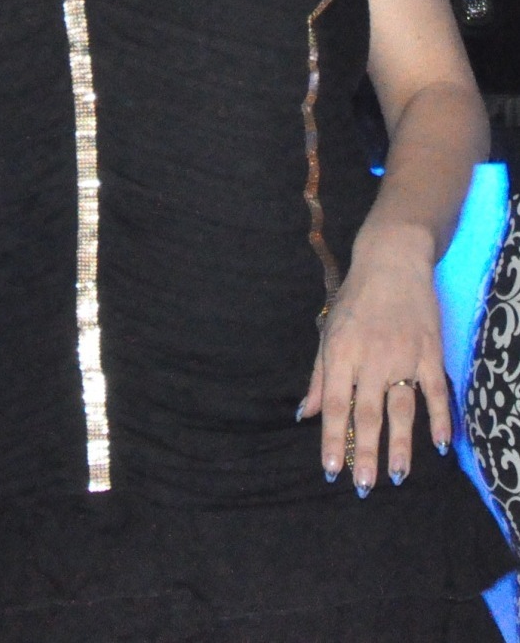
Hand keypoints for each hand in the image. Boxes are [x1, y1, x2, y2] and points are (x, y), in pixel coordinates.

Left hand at [296, 221, 449, 493]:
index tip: (331, 470)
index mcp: (340, 353)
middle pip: (367, 413)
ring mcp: (403, 356)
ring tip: (398, 477)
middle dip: (365, 453)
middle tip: (363, 486)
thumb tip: (305, 413)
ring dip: (401, 445)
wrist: (391, 262)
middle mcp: (370, 358)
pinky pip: (437, 391)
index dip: (333, 439)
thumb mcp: (328, 332)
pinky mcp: (430, 351)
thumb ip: (320, 377)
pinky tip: (442, 445)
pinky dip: (441, 418)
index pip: (335, 404)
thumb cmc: (355, 301)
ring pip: (402, 408)